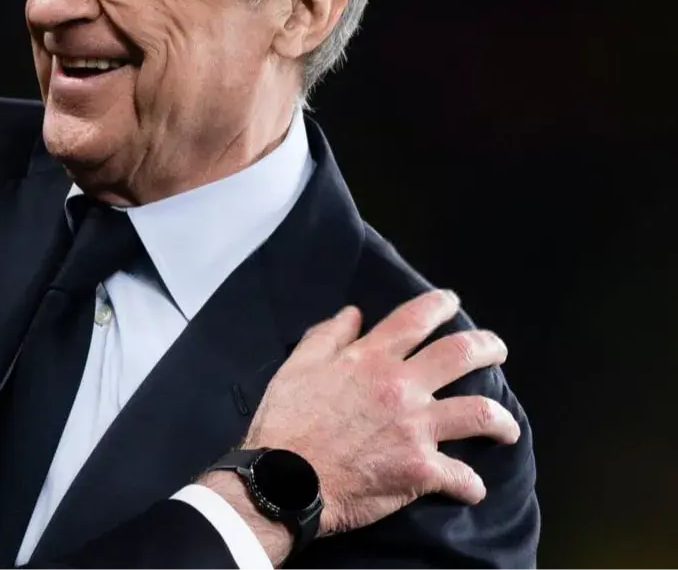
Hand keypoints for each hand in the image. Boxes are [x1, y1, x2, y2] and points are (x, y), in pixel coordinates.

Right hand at [201, 289, 518, 556]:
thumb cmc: (285, 423)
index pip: (415, 318)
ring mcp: (416, 427)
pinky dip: (469, 484)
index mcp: (369, 358)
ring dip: (501, 420)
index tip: (452, 302)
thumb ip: (327, 336)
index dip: (440, 304)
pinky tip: (470, 487)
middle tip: (496, 350)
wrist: (284, 480)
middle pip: (461, 354)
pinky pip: (462, 476)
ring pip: (481, 413)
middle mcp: (400, 386)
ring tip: (505, 427)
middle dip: (488, 347)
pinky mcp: (422, 470)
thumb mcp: (296, 366)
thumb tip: (352, 314)